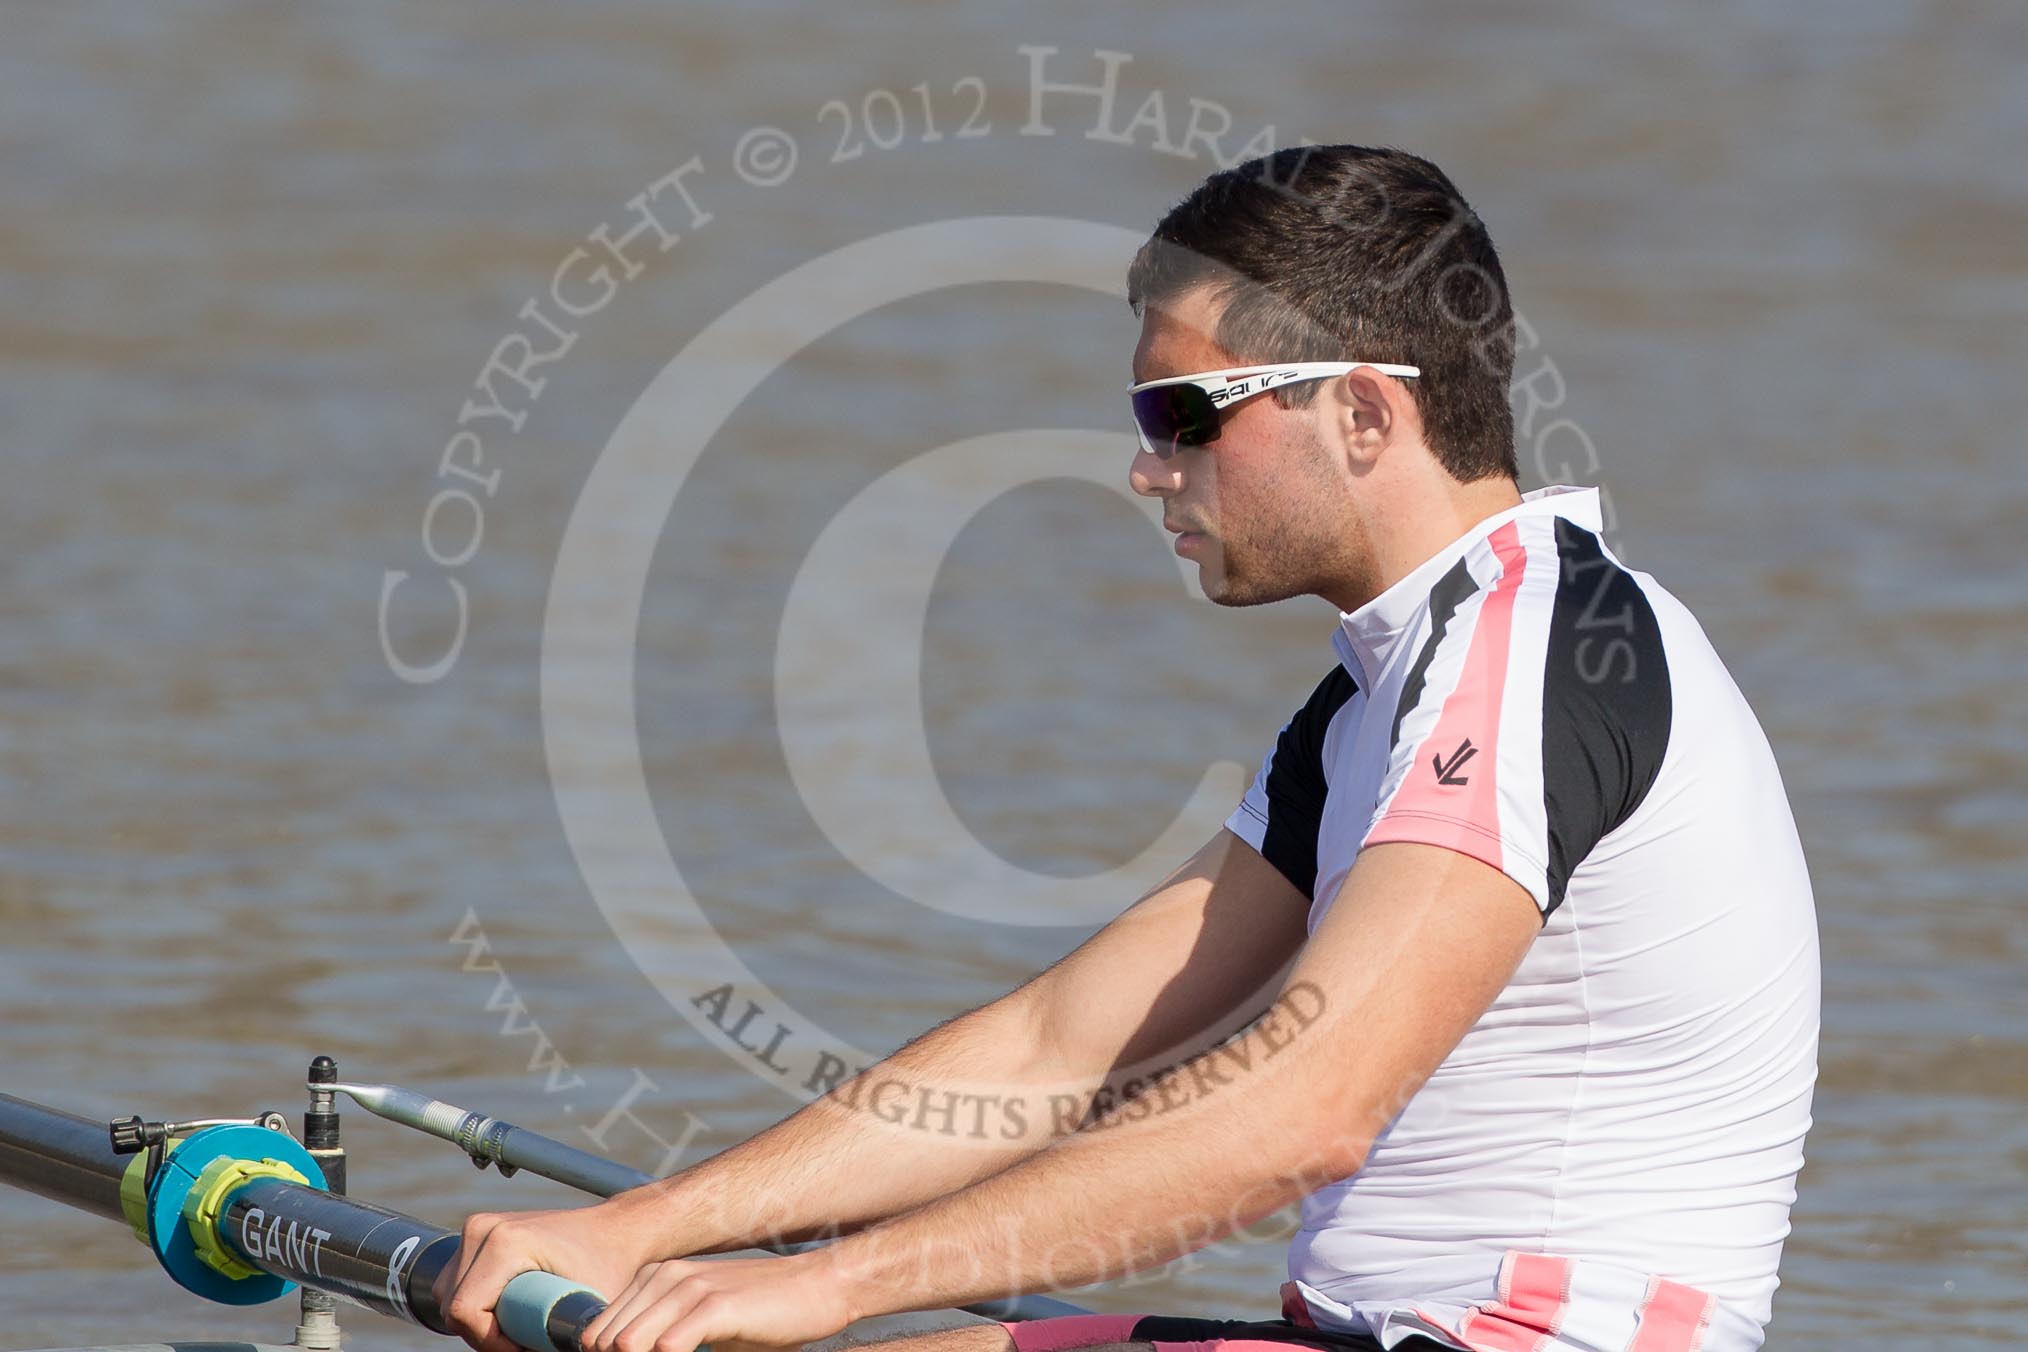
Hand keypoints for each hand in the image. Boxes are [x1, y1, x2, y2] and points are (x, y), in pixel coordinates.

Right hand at [436, 1203, 660, 1351]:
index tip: (523, 1348)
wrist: (616, 1230)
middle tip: (523, 1343)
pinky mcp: (480, 1231)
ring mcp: (479, 1226)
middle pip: (454, 1306)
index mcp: (504, 1243)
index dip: (489, 1343)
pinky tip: (507, 1311)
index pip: (465, 1312)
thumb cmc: (609, 1268)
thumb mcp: (584, 1308)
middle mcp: (484, 1229)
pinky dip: (476, 1303)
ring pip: (451, 1295)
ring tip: (519, 1328)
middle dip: (484, 1335)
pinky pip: (458, 1281)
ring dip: (478, 1321)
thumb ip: (559, 1342)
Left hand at [581, 1251, 854, 1351]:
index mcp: (654, 1279)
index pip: (598, 1332)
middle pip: (607, 1341)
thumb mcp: (700, 1322)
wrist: (818, 1287)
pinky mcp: (716, 1305)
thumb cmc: (762, 1314)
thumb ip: (662, 1338)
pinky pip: (668, 1348)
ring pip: (628, 1344)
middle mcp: (664, 1277)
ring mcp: (689, 1288)